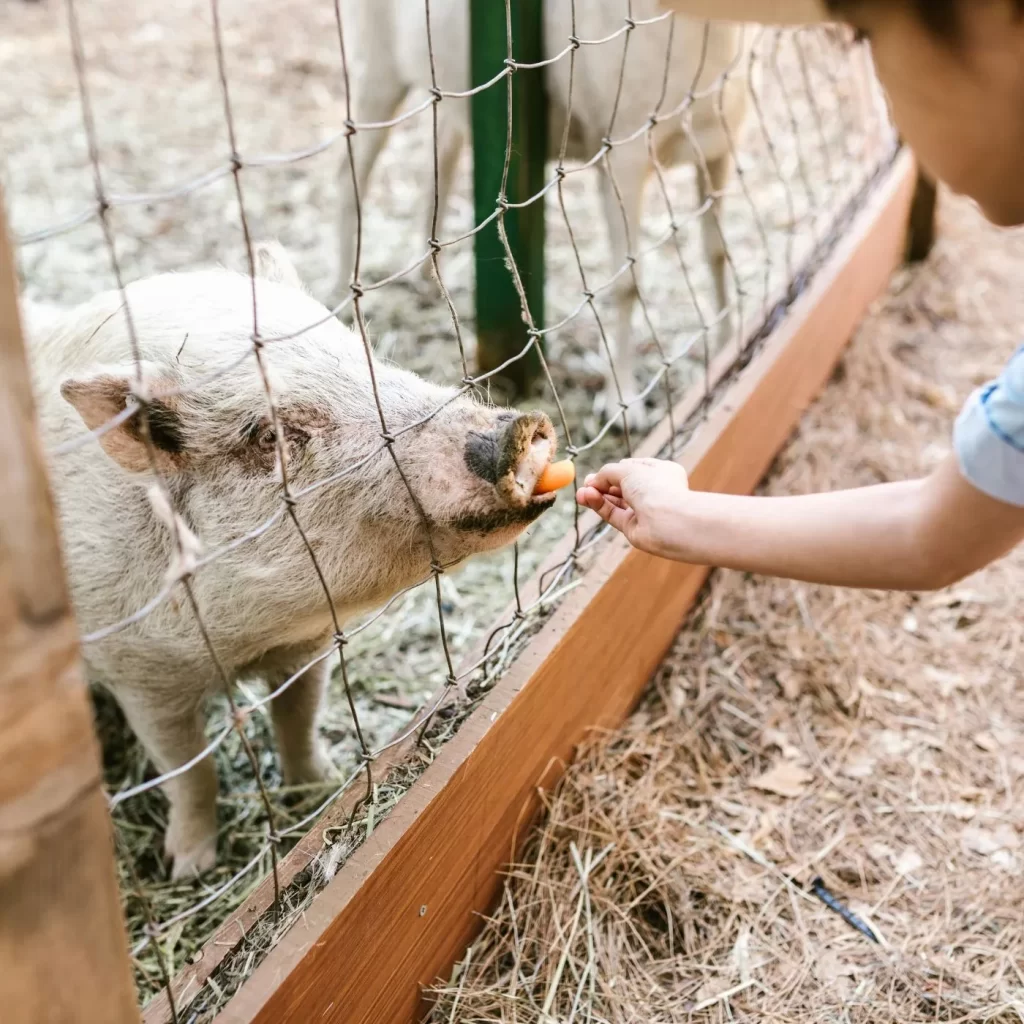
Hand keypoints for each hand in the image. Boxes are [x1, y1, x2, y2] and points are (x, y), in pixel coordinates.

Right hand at [576, 458, 691, 558]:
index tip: (598, 473)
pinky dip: (599, 506)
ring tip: (581, 494)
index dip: (614, 470)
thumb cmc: (657, 489)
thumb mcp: (628, 469)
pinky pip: (612, 514)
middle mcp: (652, 491)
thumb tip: (593, 481)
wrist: (671, 522)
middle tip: (585, 484)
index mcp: (659, 472)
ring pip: (614, 501)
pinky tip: (586, 498)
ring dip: (596, 496)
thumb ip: (608, 472)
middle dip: (601, 484)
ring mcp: (643, 510)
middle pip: (620, 486)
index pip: (631, 468)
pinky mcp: (633, 527)